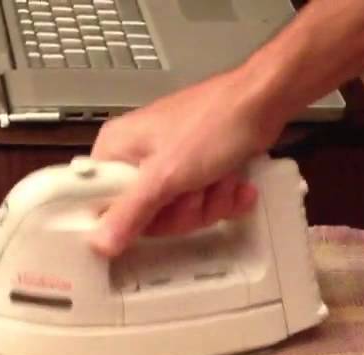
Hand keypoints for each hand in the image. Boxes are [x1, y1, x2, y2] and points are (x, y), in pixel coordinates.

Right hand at [88, 67, 284, 255]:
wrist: (263, 104)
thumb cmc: (216, 120)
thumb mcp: (166, 175)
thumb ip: (131, 212)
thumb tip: (100, 241)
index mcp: (116, 148)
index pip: (100, 203)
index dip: (128, 219)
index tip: (151, 215)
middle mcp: (138, 156)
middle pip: (146, 217)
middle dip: (181, 210)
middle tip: (192, 190)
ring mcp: (168, 165)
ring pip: (178, 214)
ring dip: (207, 203)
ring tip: (217, 178)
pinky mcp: (195, 172)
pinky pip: (201, 204)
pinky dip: (222, 197)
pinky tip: (233, 181)